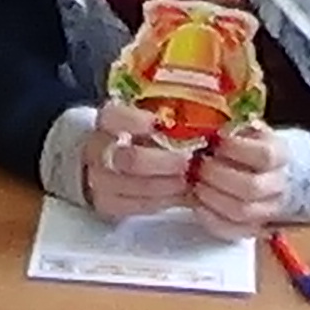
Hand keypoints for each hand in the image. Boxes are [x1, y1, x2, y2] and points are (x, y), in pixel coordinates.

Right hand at [81, 99, 195, 218]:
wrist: (108, 163)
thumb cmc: (142, 137)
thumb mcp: (152, 118)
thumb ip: (174, 113)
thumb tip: (210, 103)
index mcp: (108, 122)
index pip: (113, 117)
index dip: (134, 121)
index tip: (158, 124)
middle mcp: (98, 148)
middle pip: (128, 158)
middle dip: (163, 162)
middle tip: (188, 162)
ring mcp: (99, 178)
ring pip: (132, 186)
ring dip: (166, 185)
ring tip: (189, 181)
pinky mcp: (106, 203)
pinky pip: (134, 206)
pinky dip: (162, 201)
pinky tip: (179, 195)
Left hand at [188, 122, 291, 239]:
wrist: (270, 171)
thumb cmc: (249, 145)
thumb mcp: (245, 128)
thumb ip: (230, 126)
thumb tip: (205, 123)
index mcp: (279, 155)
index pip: (264, 156)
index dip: (235, 149)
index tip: (214, 141)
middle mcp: (278, 184)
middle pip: (251, 187)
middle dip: (217, 175)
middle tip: (198, 165)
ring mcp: (268, 209)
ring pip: (242, 211)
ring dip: (211, 198)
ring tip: (195, 183)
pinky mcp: (253, 227)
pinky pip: (233, 231)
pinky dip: (211, 219)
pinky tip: (197, 204)